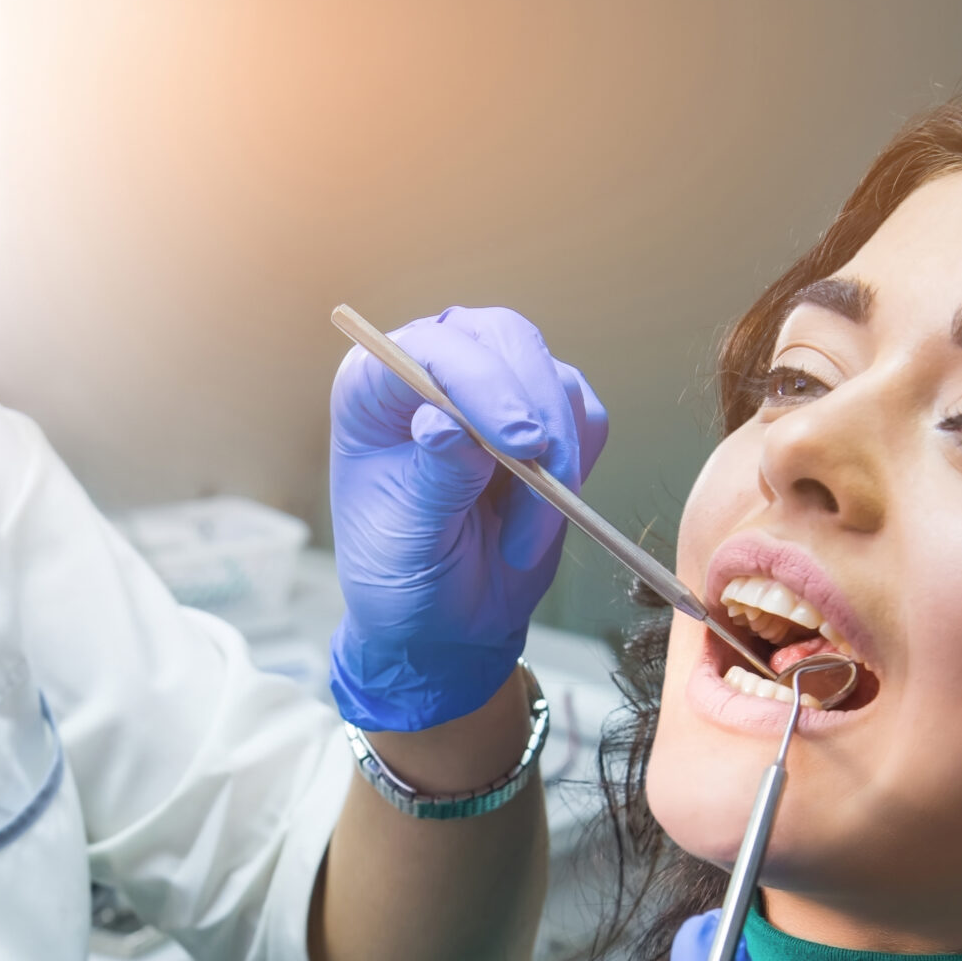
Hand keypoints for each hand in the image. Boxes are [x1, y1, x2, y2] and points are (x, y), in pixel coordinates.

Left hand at [327, 307, 608, 731]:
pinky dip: (578, 467)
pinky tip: (539, 520)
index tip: (517, 444)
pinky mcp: (546, 416)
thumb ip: (432, 478)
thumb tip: (446, 421)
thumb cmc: (403, 578)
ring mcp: (496, 388)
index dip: (478, 383)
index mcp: (375, 389)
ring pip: (554, 379)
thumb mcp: (405, 538)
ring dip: (556, 461)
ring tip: (520, 538)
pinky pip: (586, 417)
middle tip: (545, 479)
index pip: (431, 349)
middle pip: (504, 339)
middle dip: (535, 408)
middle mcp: (435, 371)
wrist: (446, 621)